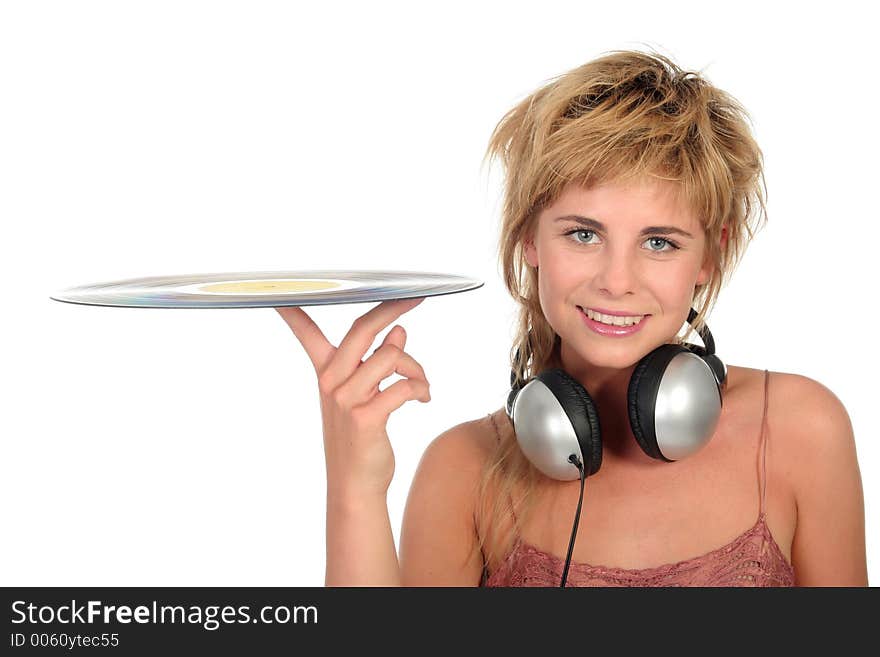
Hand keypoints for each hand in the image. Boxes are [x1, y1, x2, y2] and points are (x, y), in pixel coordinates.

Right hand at [275, 297, 429, 497]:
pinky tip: (423, 399)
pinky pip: (402, 387)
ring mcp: (346, 400)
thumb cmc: (360, 440)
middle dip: (392, 310)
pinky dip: (420, 389)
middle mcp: (331, 382)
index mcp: (326, 374)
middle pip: (362, 330)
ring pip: (390, 356)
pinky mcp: (365, 417)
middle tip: (415, 300)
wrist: (355, 487)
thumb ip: (377, 363)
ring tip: (422, 386)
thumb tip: (398, 331)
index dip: (295, 311)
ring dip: (416, 368)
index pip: (306, 334)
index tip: (281, 291)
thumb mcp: (363, 397)